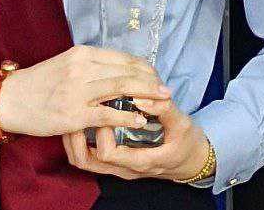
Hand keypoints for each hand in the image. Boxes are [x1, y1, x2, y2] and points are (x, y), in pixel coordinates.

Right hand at [0, 45, 170, 136]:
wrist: (10, 99)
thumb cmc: (39, 83)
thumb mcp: (65, 64)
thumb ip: (89, 66)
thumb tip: (115, 71)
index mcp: (82, 53)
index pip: (121, 58)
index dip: (143, 68)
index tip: (154, 76)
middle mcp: (82, 67)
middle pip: (126, 71)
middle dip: (150, 81)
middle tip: (166, 90)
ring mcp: (79, 90)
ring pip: (121, 88)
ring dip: (146, 96)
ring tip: (161, 102)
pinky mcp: (74, 113)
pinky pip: (108, 113)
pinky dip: (128, 116)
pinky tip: (141, 119)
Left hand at [62, 94, 211, 182]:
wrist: (190, 160)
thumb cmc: (186, 142)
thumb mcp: (182, 124)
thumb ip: (164, 110)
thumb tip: (142, 96)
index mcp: (141, 161)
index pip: (109, 154)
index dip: (102, 131)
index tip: (104, 109)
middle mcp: (124, 168)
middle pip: (87, 161)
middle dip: (79, 134)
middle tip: (80, 108)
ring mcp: (117, 165)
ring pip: (83, 160)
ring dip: (74, 138)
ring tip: (73, 114)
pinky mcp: (114, 159)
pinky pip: (86, 156)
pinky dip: (78, 139)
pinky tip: (80, 118)